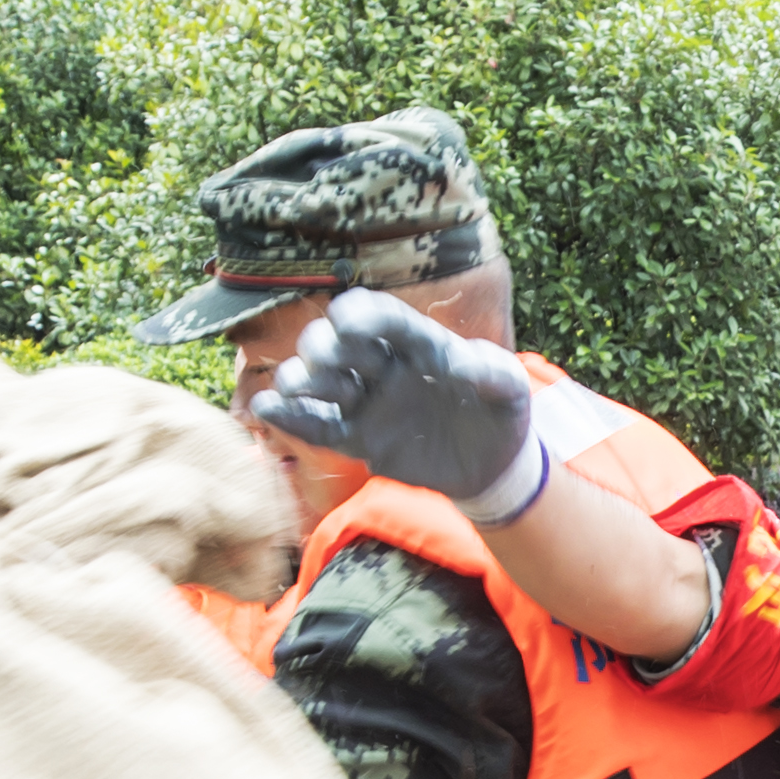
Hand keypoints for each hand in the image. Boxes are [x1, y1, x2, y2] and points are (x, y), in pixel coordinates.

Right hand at [251, 289, 548, 521]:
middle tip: (325, 362)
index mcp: (418, 343)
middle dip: (323, 348)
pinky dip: (292, 419)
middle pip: (337, 345)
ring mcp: (368, 402)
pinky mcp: (360, 439)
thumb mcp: (511, 390)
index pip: (381, 317)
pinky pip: (320, 427)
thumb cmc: (500, 411)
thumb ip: (494, 373)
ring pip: (320, 383)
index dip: (361, 315)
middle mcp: (384, 366)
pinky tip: (267, 410)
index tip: (347, 320)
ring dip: (300, 380)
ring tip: (295, 387)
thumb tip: (466, 363)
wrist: (494, 463)